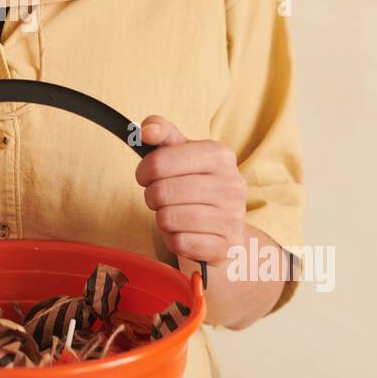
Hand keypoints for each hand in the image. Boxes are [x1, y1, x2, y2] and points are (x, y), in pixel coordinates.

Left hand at [135, 116, 246, 267]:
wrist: (224, 223)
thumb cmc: (196, 182)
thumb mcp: (181, 151)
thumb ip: (162, 132)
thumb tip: (147, 131)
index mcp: (220, 155)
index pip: (159, 161)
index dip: (144, 171)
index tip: (146, 175)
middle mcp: (232, 184)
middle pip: (161, 192)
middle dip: (152, 197)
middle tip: (160, 197)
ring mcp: (233, 217)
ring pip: (168, 219)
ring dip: (162, 219)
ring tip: (174, 214)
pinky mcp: (226, 246)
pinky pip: (179, 243)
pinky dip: (173, 240)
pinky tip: (184, 232)